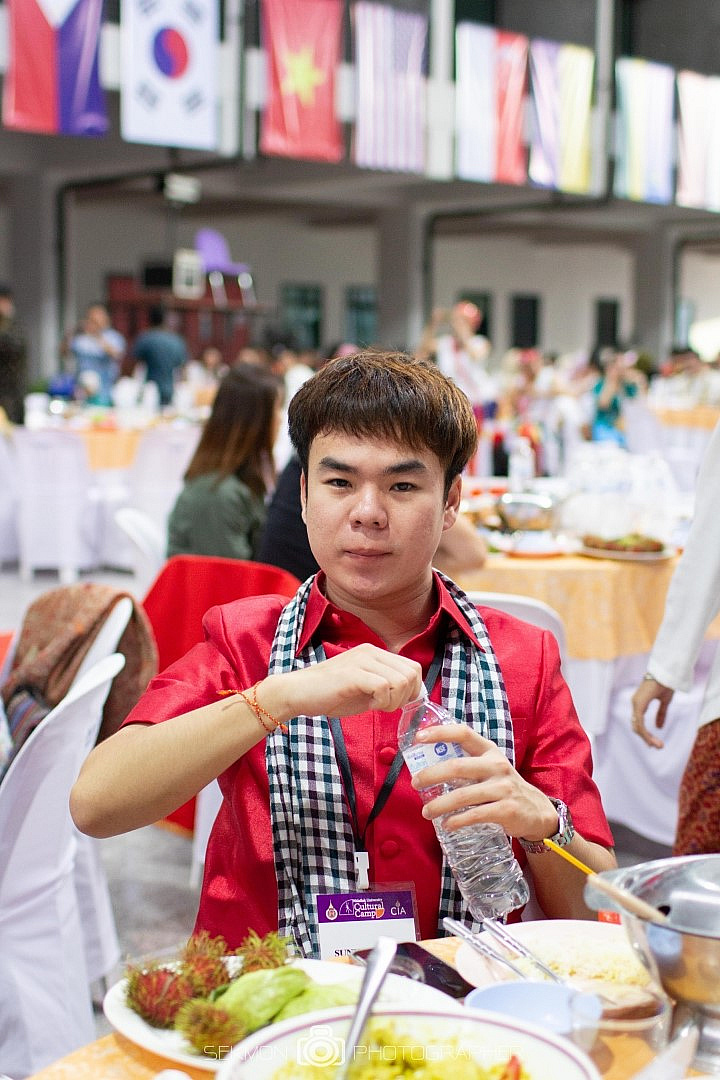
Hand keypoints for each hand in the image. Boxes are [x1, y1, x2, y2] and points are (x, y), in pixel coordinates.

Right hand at [260, 643, 422, 722]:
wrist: (297, 693)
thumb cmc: (329, 694)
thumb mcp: (364, 687)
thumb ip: (386, 685)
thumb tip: (411, 694)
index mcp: (375, 653)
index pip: (413, 667)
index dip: (412, 690)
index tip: (396, 702)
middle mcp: (371, 652)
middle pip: (412, 673)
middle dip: (406, 696)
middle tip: (386, 706)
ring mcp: (362, 661)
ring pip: (401, 680)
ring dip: (394, 700)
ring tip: (376, 705)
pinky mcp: (353, 673)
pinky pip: (384, 687)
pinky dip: (382, 702)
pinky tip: (369, 705)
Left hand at [409, 723, 557, 839]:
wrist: (537, 811)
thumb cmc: (503, 787)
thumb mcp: (491, 768)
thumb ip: (467, 764)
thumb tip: (429, 767)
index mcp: (489, 751)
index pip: (463, 734)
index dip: (440, 733)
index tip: (419, 737)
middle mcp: (497, 766)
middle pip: (457, 767)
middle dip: (431, 775)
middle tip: (415, 783)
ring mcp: (503, 788)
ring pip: (463, 795)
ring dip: (440, 804)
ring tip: (426, 812)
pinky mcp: (506, 810)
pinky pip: (476, 815)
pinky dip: (457, 821)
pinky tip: (447, 824)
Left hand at [630, 677, 672, 747]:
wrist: (667, 674)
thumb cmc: (665, 684)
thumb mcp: (664, 702)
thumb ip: (661, 714)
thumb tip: (659, 727)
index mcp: (639, 703)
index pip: (638, 723)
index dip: (645, 734)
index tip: (653, 744)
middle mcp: (635, 704)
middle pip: (636, 727)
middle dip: (646, 738)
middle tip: (658, 747)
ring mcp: (636, 704)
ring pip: (638, 727)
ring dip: (647, 738)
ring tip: (659, 746)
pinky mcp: (639, 704)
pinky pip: (640, 723)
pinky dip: (646, 733)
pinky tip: (652, 740)